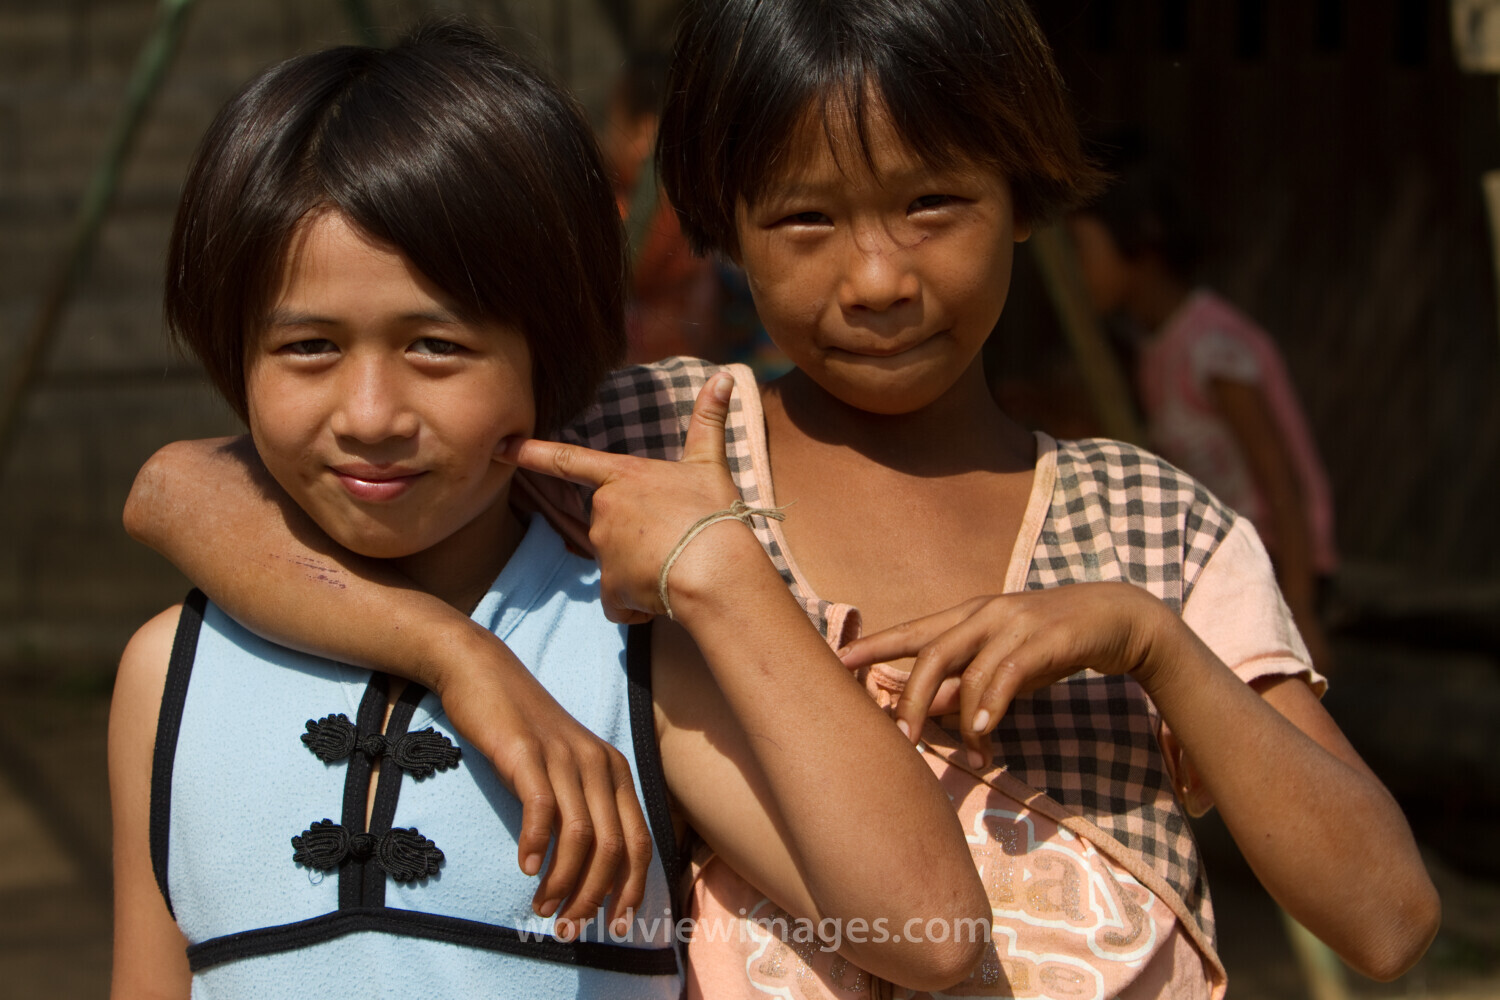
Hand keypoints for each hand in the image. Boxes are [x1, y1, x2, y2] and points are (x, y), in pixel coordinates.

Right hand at [432, 628, 652, 936]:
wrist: (483, 671)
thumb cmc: (522, 728)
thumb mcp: (566, 766)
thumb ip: (584, 806)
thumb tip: (592, 870)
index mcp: (615, 771)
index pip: (640, 841)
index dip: (631, 889)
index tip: (616, 926)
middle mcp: (599, 763)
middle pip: (615, 846)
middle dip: (595, 897)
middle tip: (570, 929)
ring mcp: (564, 756)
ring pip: (582, 836)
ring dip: (564, 882)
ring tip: (544, 908)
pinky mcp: (527, 752)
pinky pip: (542, 809)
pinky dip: (536, 844)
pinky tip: (524, 867)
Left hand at [499, 373, 744, 622]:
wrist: (714, 568)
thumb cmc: (712, 513)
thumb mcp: (710, 464)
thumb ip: (709, 421)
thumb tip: (725, 375)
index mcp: (622, 476)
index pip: (568, 461)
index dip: (531, 453)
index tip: (500, 446)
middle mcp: (603, 510)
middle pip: (609, 525)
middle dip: (636, 537)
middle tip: (674, 539)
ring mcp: (602, 549)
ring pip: (617, 563)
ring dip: (641, 570)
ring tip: (675, 566)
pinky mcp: (608, 587)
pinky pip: (617, 600)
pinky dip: (635, 602)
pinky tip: (660, 596)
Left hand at [837, 582, 1177, 768]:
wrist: (1118, 618)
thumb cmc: (1050, 643)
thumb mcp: (1002, 663)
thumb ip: (963, 683)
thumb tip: (921, 710)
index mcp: (968, 615)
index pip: (911, 631)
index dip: (873, 646)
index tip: (836, 662)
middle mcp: (986, 613)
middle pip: (931, 654)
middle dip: (910, 699)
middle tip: (899, 740)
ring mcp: (1016, 623)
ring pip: (971, 670)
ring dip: (963, 718)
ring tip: (969, 751)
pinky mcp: (1048, 638)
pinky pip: (1010, 673)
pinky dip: (994, 703)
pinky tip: (985, 730)